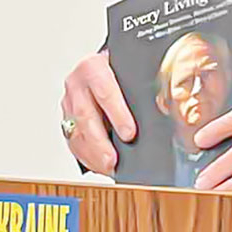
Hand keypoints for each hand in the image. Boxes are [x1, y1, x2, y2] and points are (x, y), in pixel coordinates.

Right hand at [59, 51, 135, 174]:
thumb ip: (142, 87)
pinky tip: (99, 165)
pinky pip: (73, 141)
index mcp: (93, 67)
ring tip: (108, 167)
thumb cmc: (118, 69)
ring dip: (92, 154)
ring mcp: (69, 102)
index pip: (104, 91)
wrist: (102, 65)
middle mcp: (77, 84)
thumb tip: (164, 108)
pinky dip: (86, 156)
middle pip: (85, 115)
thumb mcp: (129, 70)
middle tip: (112, 160)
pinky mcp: (67, 119)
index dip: (117, 114)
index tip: (129, 134)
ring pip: (76, 131)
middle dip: (100, 142)